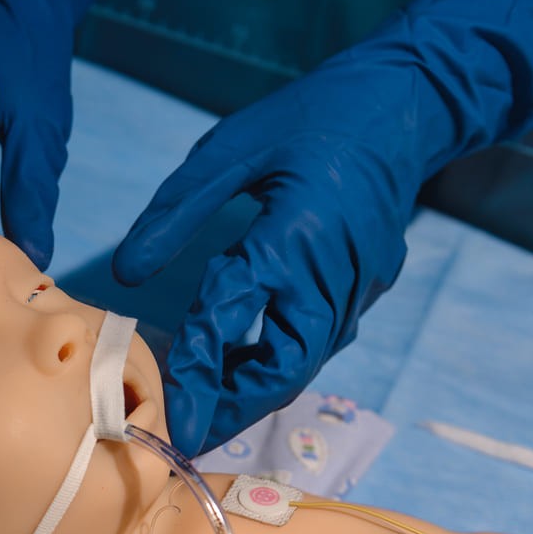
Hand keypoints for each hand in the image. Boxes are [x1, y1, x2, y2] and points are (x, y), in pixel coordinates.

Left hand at [113, 0, 532, 456]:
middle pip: (283, 367)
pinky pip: (322, 338)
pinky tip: (243, 358)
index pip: (232, 316)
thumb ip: (175, 212)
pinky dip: (280, 357)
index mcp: (293, 235)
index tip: (169, 412)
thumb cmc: (308, 116)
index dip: (196, 369)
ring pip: (305, 360)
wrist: (407, 102)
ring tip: (206, 400)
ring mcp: (359, 284)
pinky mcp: (370, 285)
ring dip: (256, 386)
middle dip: (233, 406)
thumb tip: (126, 274)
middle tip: (188, 431)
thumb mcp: (230, 148)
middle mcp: (331, 272)